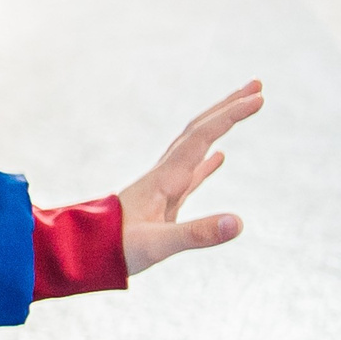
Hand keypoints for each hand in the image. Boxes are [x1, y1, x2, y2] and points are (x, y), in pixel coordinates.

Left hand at [120, 81, 262, 275]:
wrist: (81, 254)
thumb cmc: (115, 249)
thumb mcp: (158, 244)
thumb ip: (197, 233)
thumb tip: (238, 222)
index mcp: (164, 178)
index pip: (202, 137)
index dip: (230, 116)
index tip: (259, 98)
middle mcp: (164, 175)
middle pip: (198, 131)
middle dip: (228, 107)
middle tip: (257, 86)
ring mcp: (163, 187)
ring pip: (195, 147)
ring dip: (220, 126)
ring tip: (242, 108)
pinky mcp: (163, 203)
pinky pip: (191, 174)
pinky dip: (208, 162)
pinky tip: (221, 157)